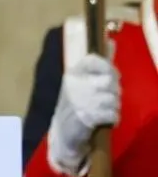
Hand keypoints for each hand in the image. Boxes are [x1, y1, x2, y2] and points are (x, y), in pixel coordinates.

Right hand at [47, 53, 119, 176]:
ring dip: (113, 107)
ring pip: (113, 98)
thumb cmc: (74, 107)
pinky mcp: (86, 117)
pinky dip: (111, 119)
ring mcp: (80, 101)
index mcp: (72, 74)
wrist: (63, 136)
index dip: (106, 67)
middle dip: (113, 92)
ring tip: (104, 111)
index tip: (107, 76)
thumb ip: (98, 64)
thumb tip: (111, 41)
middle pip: (109, 80)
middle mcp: (75, 85)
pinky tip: (104, 120)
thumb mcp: (82, 83)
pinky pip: (112, 113)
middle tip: (106, 100)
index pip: (93, 60)